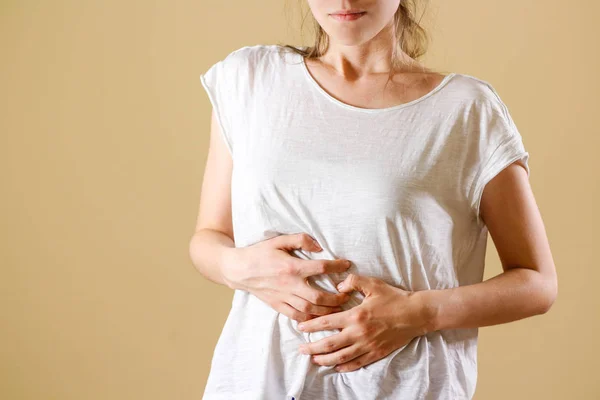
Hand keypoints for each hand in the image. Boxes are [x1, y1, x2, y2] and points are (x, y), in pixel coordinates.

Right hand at [222, 232, 352, 321]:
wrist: (239, 269)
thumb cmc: (260, 253)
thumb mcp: (279, 240)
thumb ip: (300, 240)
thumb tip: (319, 247)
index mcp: (291, 267)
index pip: (320, 268)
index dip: (337, 266)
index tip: (347, 265)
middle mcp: (289, 285)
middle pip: (319, 296)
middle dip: (337, 298)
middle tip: (348, 295)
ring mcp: (283, 297)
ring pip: (310, 310)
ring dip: (327, 311)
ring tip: (339, 308)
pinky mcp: (278, 306)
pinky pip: (297, 317)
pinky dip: (310, 319)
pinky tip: (320, 317)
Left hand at [295, 273, 431, 371]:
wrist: (416, 314)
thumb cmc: (394, 298)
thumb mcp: (373, 284)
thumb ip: (353, 281)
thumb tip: (337, 286)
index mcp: (355, 315)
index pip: (327, 322)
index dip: (311, 325)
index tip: (300, 327)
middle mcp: (359, 333)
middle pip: (330, 344)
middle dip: (313, 348)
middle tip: (301, 349)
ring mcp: (368, 345)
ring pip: (341, 357)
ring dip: (325, 360)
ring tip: (314, 360)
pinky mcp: (377, 353)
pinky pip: (358, 363)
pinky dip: (345, 367)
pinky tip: (337, 367)